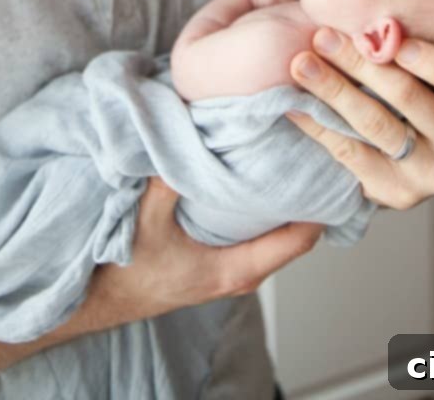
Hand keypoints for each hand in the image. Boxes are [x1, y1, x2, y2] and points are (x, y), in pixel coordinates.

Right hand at [71, 179, 322, 333]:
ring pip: (277, 236)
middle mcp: (243, 273)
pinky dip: (267, 210)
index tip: (330, 173)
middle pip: (295, 236)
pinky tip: (261, 180)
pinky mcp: (222, 263)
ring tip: (295, 160)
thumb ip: (168, 180)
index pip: (299, 241)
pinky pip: (259, 237)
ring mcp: (234, 270)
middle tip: (316, 155)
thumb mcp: (146, 220)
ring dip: (287, 204)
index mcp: (235, 270)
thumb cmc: (128, 270)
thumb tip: (187, 135)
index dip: (320, 207)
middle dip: (308, 198)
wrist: (102, 299)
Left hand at [286, 31, 433, 209]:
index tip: (395, 39)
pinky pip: (351, 153)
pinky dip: (319, 123)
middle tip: (322, 36)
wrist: (408, 140)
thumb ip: (408, 41)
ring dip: (333, 89)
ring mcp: (432, 175)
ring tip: (302, 64)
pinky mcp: (396, 194)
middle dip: (360, 62)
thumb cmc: (417, 81)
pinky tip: (295, 103)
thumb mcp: (427, 60)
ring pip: (376, 124)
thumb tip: (374, 17)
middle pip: (409, 97)